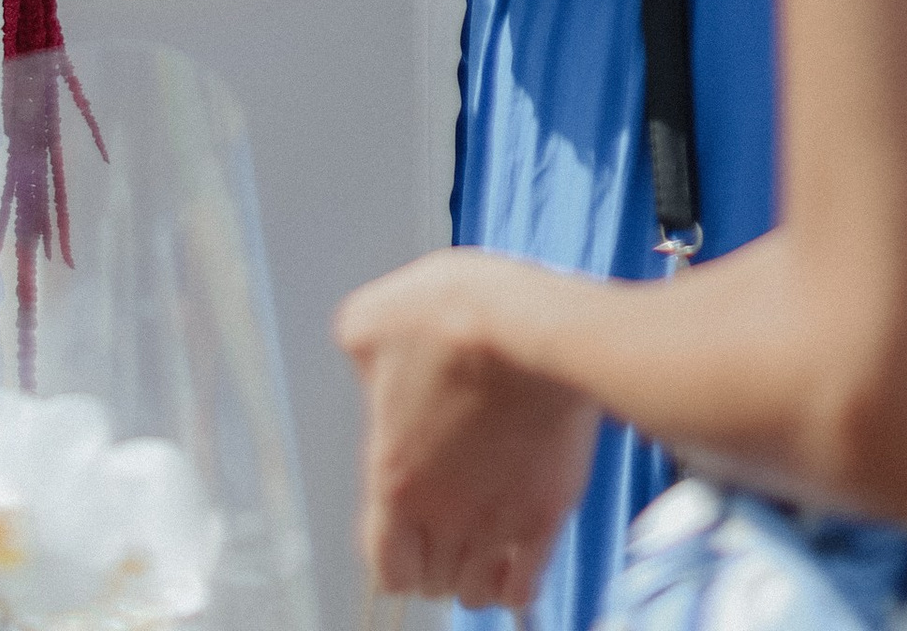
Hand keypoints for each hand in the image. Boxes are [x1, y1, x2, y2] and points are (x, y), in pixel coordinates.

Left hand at [337, 252, 598, 609]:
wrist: (530, 324)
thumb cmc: (453, 316)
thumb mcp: (371, 320)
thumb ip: (360, 357)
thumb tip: (365, 362)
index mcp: (395, 479)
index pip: (386, 566)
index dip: (393, 554)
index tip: (401, 534)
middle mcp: (444, 516)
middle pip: (431, 580)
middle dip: (432, 558)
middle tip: (440, 529)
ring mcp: (498, 522)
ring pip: (475, 591)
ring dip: (471, 573)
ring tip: (475, 545)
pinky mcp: (547, 512)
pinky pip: (523, 587)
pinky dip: (514, 585)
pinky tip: (514, 561)